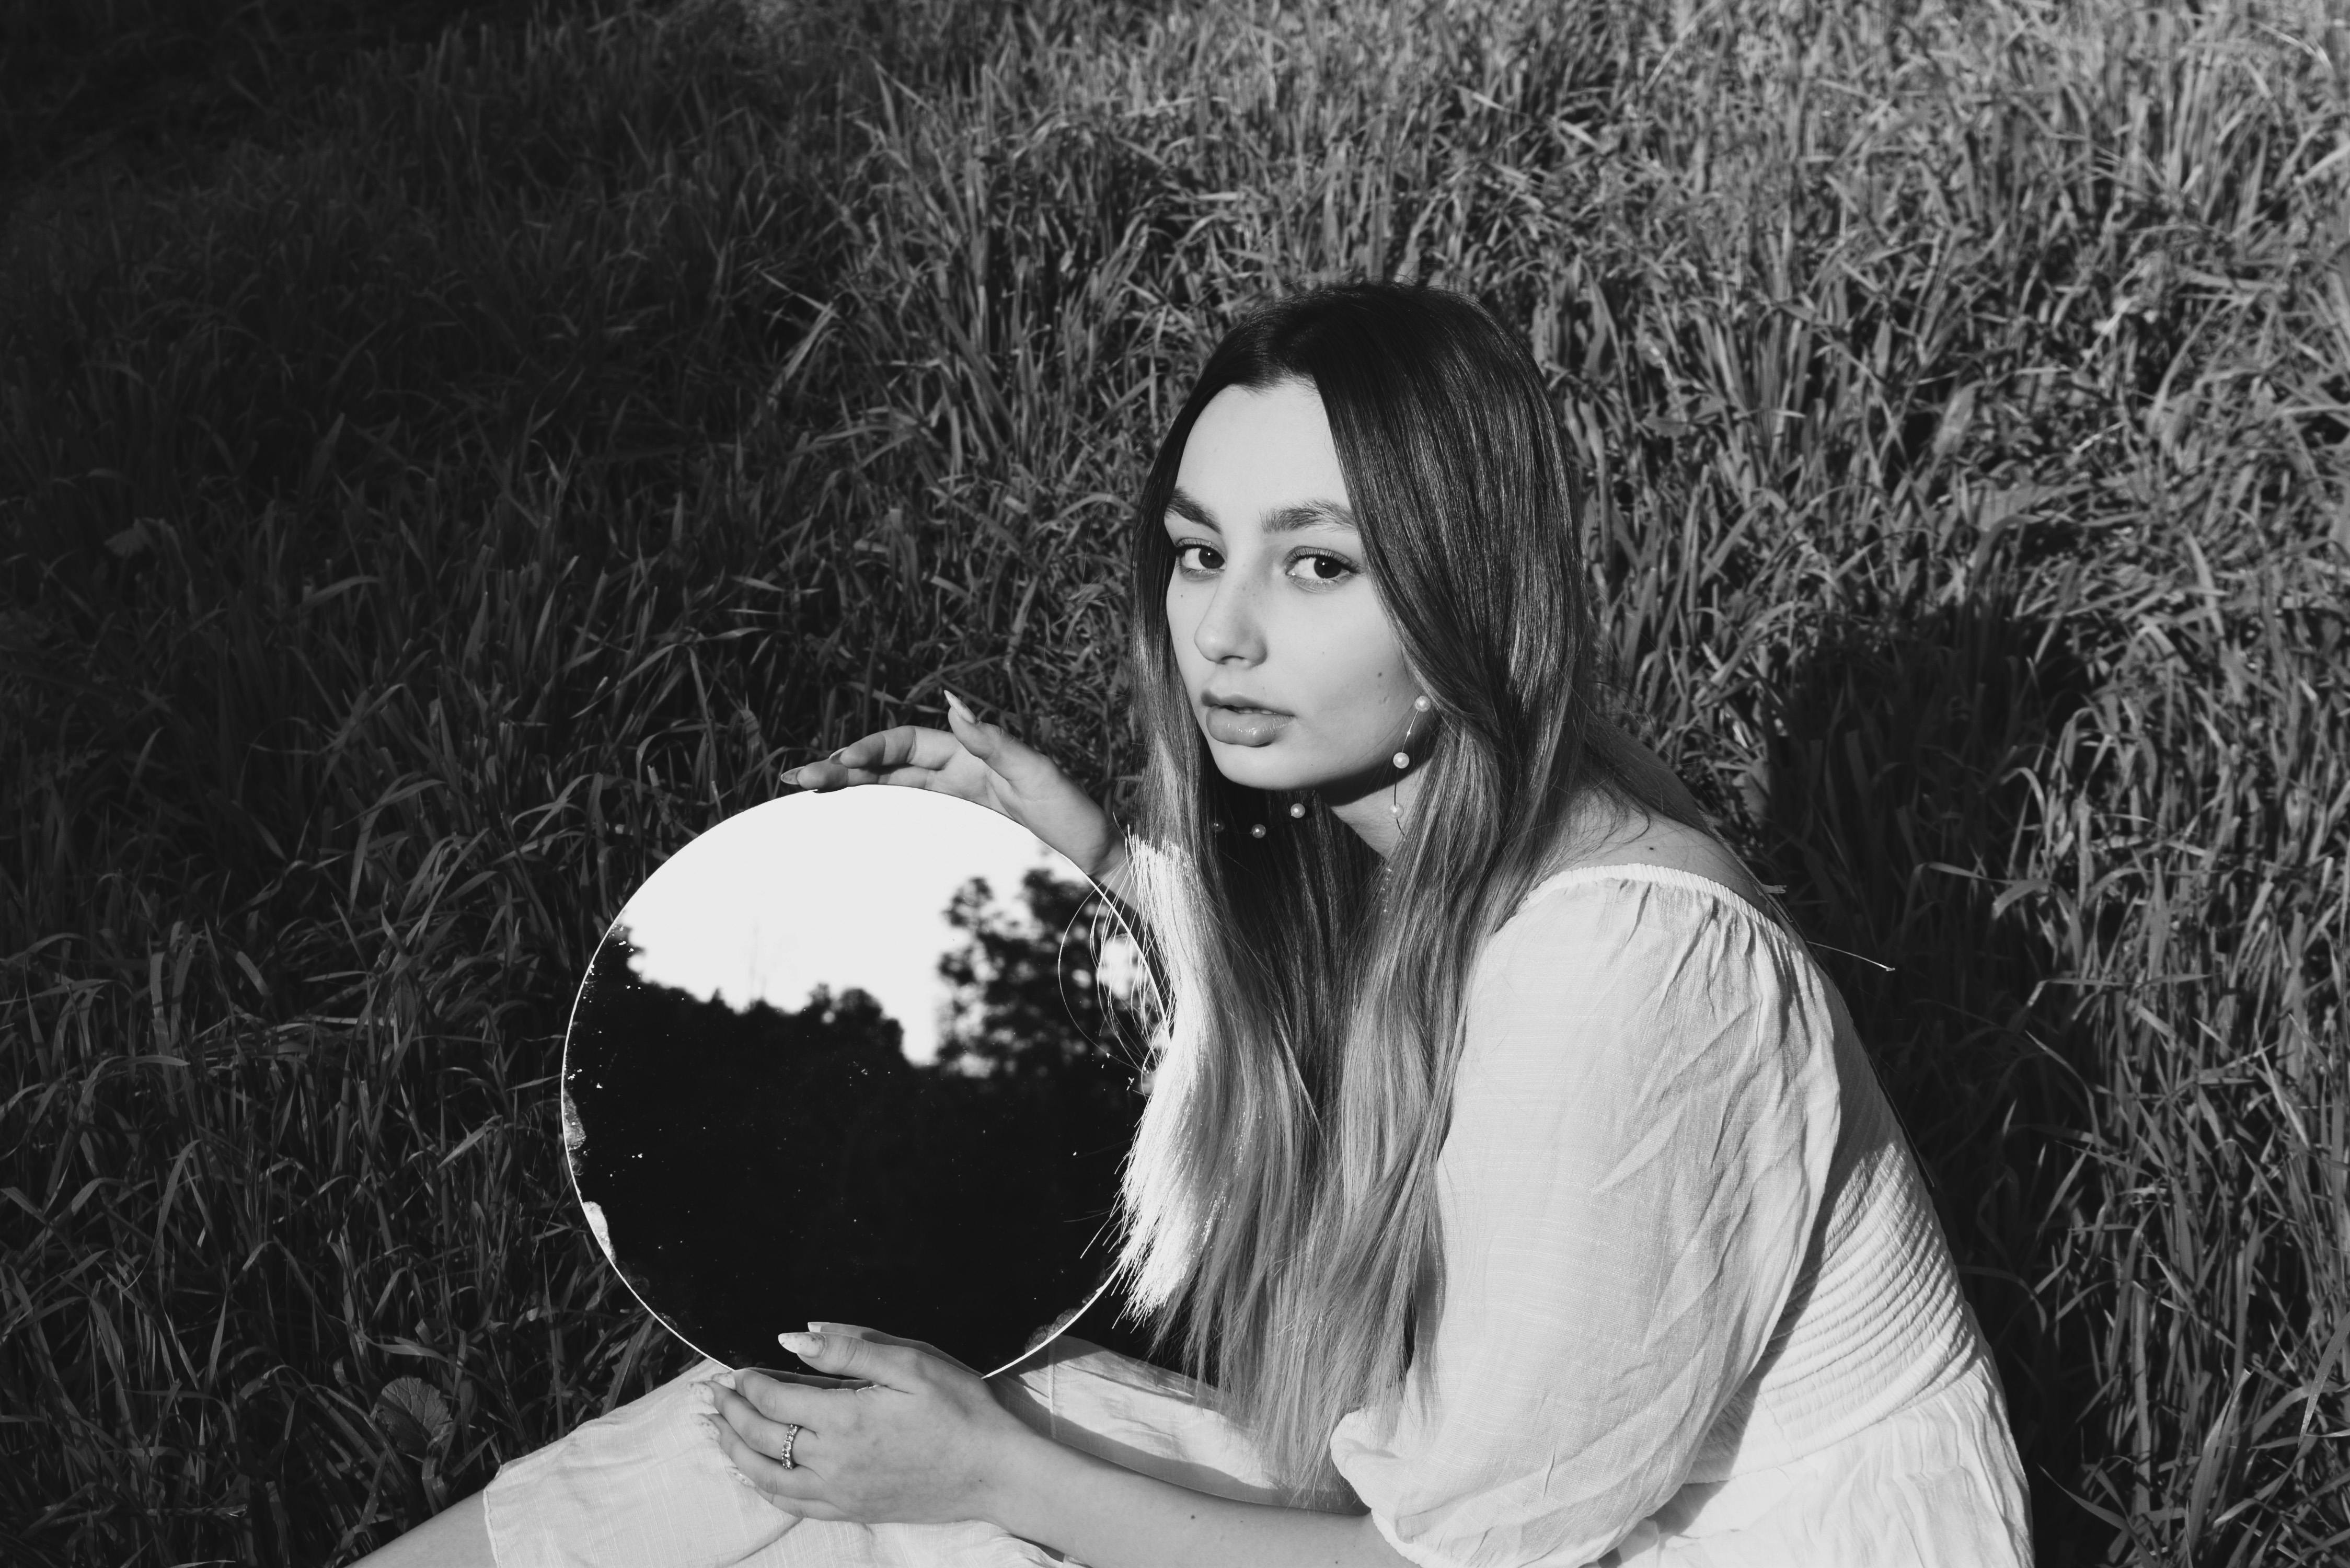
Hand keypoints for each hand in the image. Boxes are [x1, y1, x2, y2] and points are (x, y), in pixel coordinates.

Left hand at [699, 1323, 1037, 1525]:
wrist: (993, 1470)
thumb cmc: (959, 1408)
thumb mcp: (911, 1363)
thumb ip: (850, 1349)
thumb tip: (795, 1338)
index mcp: (845, 1418)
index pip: (775, 1400)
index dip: (750, 1382)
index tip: (737, 1369)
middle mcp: (832, 1461)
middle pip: (761, 1437)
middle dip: (731, 1413)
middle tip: (713, 1394)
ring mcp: (840, 1491)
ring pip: (768, 1475)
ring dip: (736, 1450)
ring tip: (719, 1431)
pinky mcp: (853, 1509)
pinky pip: (793, 1505)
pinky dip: (765, 1487)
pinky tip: (756, 1474)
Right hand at [784, 691, 1131, 896]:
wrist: (1101, 862)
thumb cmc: (1078, 818)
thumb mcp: (1039, 777)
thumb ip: (994, 742)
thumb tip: (949, 701)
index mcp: (973, 756)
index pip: (907, 744)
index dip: (870, 750)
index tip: (839, 764)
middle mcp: (960, 774)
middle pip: (890, 765)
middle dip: (844, 768)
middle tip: (798, 778)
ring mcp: (958, 803)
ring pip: (893, 789)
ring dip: (852, 788)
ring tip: (808, 791)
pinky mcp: (961, 830)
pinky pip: (910, 815)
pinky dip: (878, 812)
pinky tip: (849, 815)